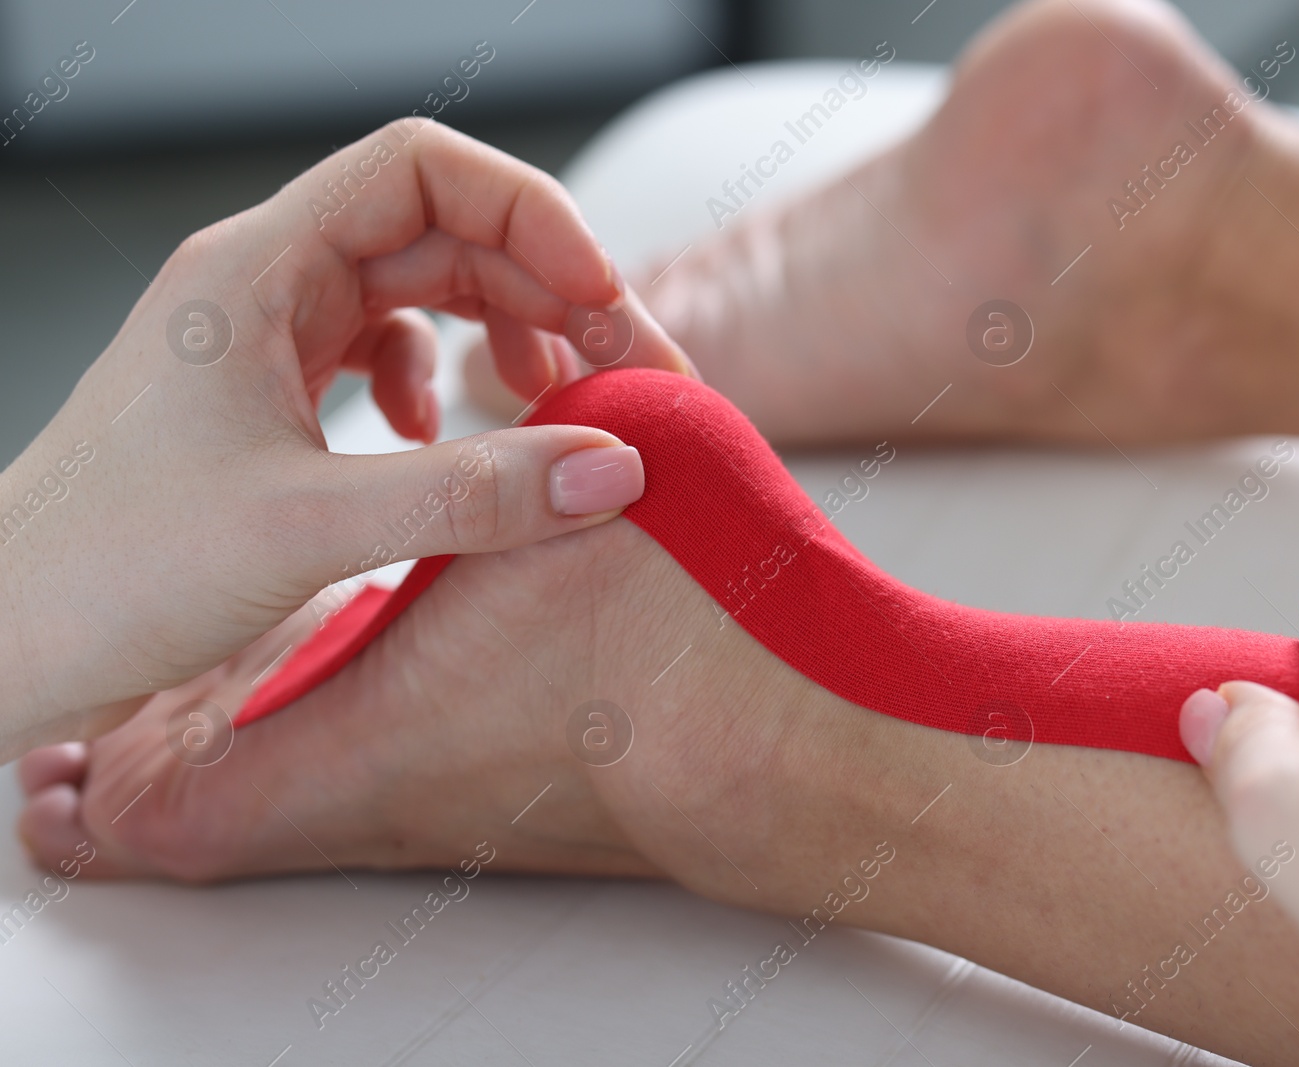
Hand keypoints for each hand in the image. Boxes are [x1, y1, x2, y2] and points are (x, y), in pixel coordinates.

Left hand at [0, 119, 691, 756]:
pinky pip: (383, 355)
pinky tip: (444, 440)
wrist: (3, 642)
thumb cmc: (110, 572)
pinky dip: (438, 386)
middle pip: (440, 232)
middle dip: (540, 289)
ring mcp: (264, 338)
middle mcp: (263, 283)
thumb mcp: (311, 527)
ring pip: (419, 292)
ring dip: (500, 335)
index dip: (529, 215)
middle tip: (617, 367)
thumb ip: (472, 493)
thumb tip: (611, 470)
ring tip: (553, 404)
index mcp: (257, 269)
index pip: (422, 170)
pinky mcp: (266, 397)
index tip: (599, 295)